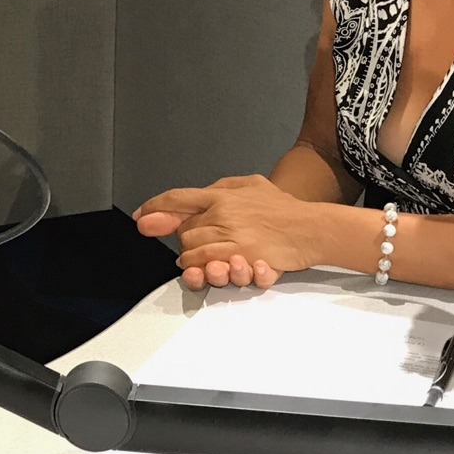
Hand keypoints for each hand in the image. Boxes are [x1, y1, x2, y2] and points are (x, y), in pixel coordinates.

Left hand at [134, 175, 331, 289]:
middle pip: (182, 230)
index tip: (142, 218)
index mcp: (223, 194)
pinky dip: (201, 268)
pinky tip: (211, 265)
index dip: (155, 208)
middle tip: (198, 243)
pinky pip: (205, 264)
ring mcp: (230, 235)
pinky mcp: (240, 256)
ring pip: (189, 250)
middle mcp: (222, 212)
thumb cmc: (285, 209)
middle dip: (184, 239)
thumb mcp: (252, 185)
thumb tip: (203, 192)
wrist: (311, 228)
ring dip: (192, 257)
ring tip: (204, 258)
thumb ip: (224, 187)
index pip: (178, 198)